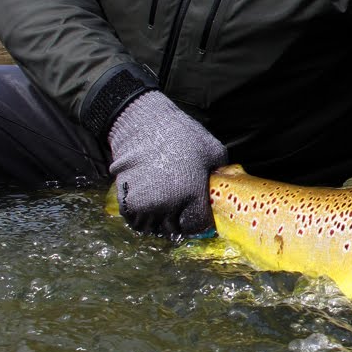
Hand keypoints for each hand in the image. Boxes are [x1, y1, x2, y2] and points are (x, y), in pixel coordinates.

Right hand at [107, 90, 226, 237]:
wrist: (143, 123)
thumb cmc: (181, 134)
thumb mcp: (212, 149)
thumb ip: (221, 172)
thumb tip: (224, 185)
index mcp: (192, 193)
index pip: (197, 225)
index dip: (198, 220)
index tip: (195, 212)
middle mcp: (169, 204)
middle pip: (174, 228)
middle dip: (177, 220)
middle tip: (177, 206)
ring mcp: (146, 204)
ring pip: (153, 227)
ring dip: (157, 220)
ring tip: (161, 203)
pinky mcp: (127, 201)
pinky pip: (135, 221)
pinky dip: (140, 216)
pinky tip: (146, 200)